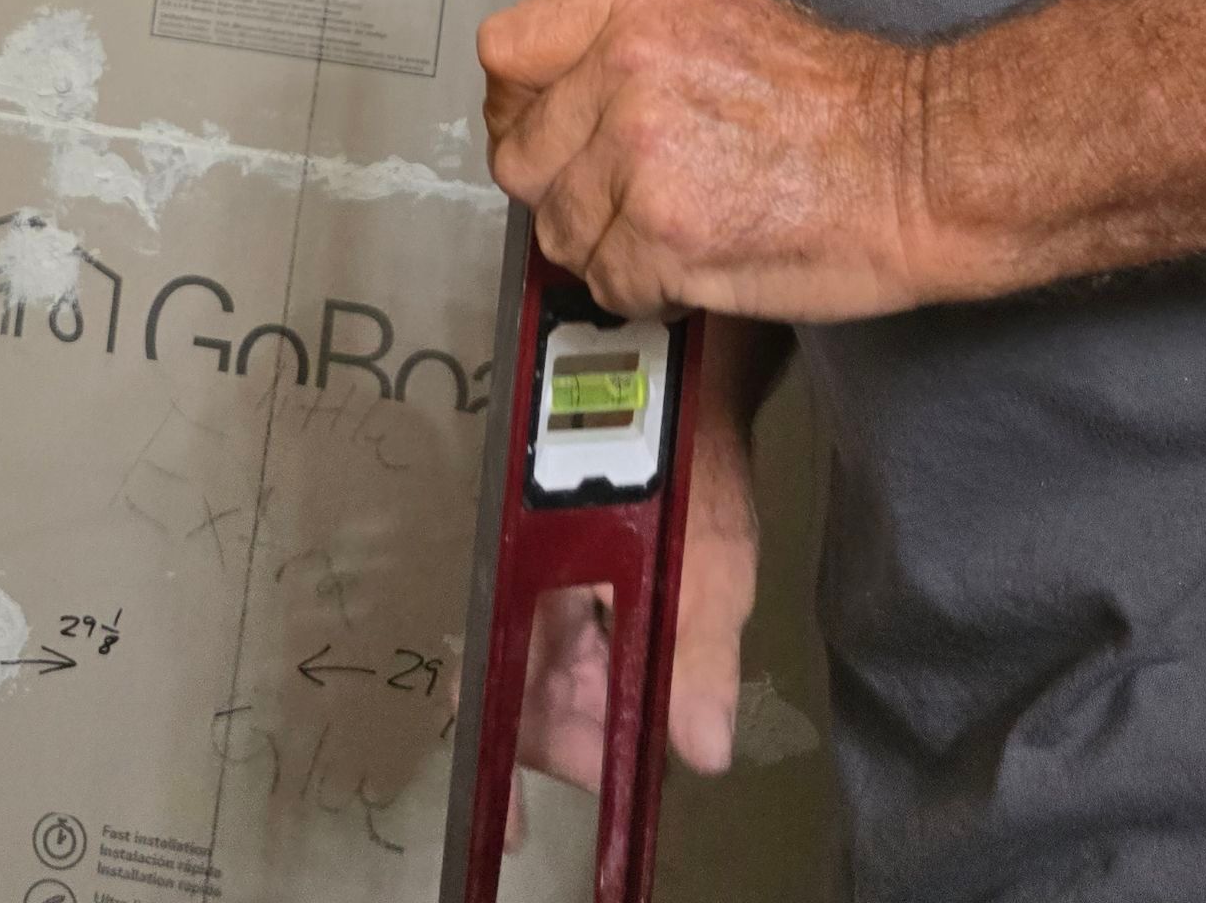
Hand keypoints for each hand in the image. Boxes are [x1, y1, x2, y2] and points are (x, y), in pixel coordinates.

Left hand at [479, 0, 926, 320]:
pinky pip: (607, 283)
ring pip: (560, 230)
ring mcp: (640, 153)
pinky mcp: (662, 234)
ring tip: (675, 229)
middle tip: (616, 200)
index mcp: (639, 8)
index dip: (519, 105)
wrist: (919, 162)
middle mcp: (628, 69)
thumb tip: (567, 90)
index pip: (507, 51)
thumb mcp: (724, 23)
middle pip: (520, 154)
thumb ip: (632, 46)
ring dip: (608, 246)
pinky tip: (696, 263)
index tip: (540, 131)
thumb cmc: (846, 104)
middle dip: (563, 189)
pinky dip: (647, 291)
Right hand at [503, 361, 760, 848]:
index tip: (509, 832)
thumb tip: (702, 753)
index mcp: (534, 573)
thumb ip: (699, 652)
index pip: (494, 686)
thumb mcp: (712, 560)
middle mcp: (524, 572)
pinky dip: (606, 669)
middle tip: (634, 754)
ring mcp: (545, 568)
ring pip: (552, 668)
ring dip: (598, 702)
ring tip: (650, 704)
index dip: (496, 764)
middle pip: (526, 691)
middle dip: (578, 736)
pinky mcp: (571, 560)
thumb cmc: (699, 459)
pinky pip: (572, 637)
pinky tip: (644, 672)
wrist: (701, 373)